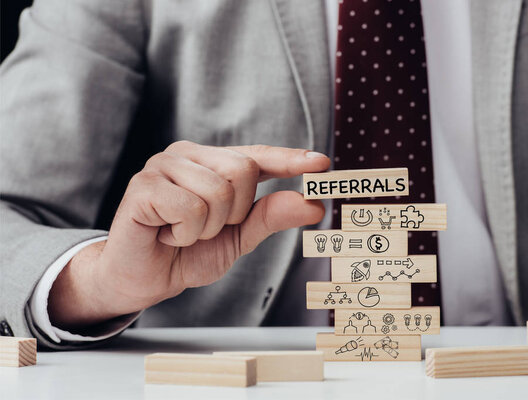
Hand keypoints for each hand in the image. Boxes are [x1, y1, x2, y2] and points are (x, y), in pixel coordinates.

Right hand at [48, 142, 329, 329]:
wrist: (144, 279)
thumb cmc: (188, 253)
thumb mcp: (238, 237)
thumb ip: (270, 216)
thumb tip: (312, 203)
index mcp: (212, 163)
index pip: (257, 155)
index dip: (291, 159)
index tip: (322, 164)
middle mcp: (189, 155)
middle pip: (243, 171)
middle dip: (234, 213)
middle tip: (205, 228)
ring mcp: (163, 165)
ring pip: (218, 192)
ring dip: (207, 227)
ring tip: (182, 232)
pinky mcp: (143, 185)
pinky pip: (190, 208)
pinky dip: (185, 233)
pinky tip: (166, 234)